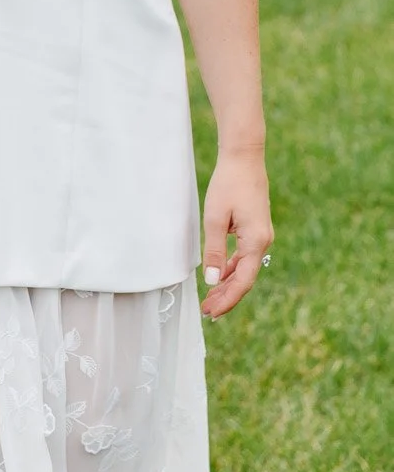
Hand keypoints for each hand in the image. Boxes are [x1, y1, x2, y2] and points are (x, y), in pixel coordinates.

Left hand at [200, 148, 272, 318]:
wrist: (244, 158)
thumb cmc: (228, 184)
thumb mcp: (215, 217)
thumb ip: (214, 250)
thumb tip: (213, 281)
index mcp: (256, 242)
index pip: (242, 281)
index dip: (227, 299)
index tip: (211, 312)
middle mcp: (263, 242)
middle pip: (245, 278)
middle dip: (226, 296)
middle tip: (207, 311)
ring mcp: (262, 236)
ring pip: (245, 268)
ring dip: (228, 283)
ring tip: (211, 298)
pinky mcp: (256, 229)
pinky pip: (245, 256)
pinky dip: (232, 267)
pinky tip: (220, 275)